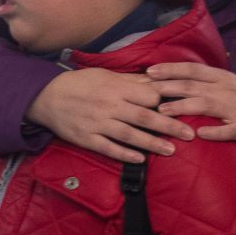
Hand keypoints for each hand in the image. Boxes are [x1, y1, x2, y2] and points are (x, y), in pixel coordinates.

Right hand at [24, 68, 189, 162]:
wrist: (45, 96)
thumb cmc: (79, 83)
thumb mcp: (105, 75)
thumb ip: (131, 81)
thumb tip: (157, 82)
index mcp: (115, 88)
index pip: (148, 96)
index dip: (166, 103)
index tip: (184, 109)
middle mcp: (108, 106)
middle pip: (144, 117)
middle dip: (169, 126)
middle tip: (190, 134)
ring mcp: (97, 123)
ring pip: (129, 135)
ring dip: (152, 143)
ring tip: (172, 150)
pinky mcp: (86, 138)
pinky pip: (108, 148)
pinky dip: (124, 154)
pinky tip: (140, 159)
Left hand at [147, 62, 235, 150]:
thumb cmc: (233, 104)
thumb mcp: (220, 86)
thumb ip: (198, 81)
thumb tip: (163, 77)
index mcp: (222, 77)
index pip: (193, 69)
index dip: (171, 69)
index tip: (149, 72)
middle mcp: (229, 90)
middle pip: (194, 86)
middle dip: (170, 87)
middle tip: (149, 92)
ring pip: (206, 105)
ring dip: (183, 107)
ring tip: (163, 111)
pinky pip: (227, 131)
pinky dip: (214, 132)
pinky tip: (199, 134)